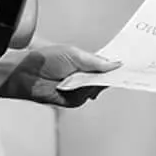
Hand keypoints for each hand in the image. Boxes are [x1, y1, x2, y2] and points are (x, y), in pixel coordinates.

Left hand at [0, 42, 118, 106]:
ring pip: (95, 90)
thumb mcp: (73, 54)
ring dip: (92, 85)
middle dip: (109, 77)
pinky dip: (81, 92)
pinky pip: (83, 98)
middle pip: (104, 80)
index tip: (127, 67)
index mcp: (86, 63)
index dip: (116, 67)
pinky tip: (75, 86)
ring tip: (83, 77)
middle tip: (116, 74)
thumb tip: (115, 64)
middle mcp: (84, 77)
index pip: (106, 66)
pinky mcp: (72, 100)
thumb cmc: (45, 59)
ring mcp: (79, 89)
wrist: (27, 73)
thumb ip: (95, 61)